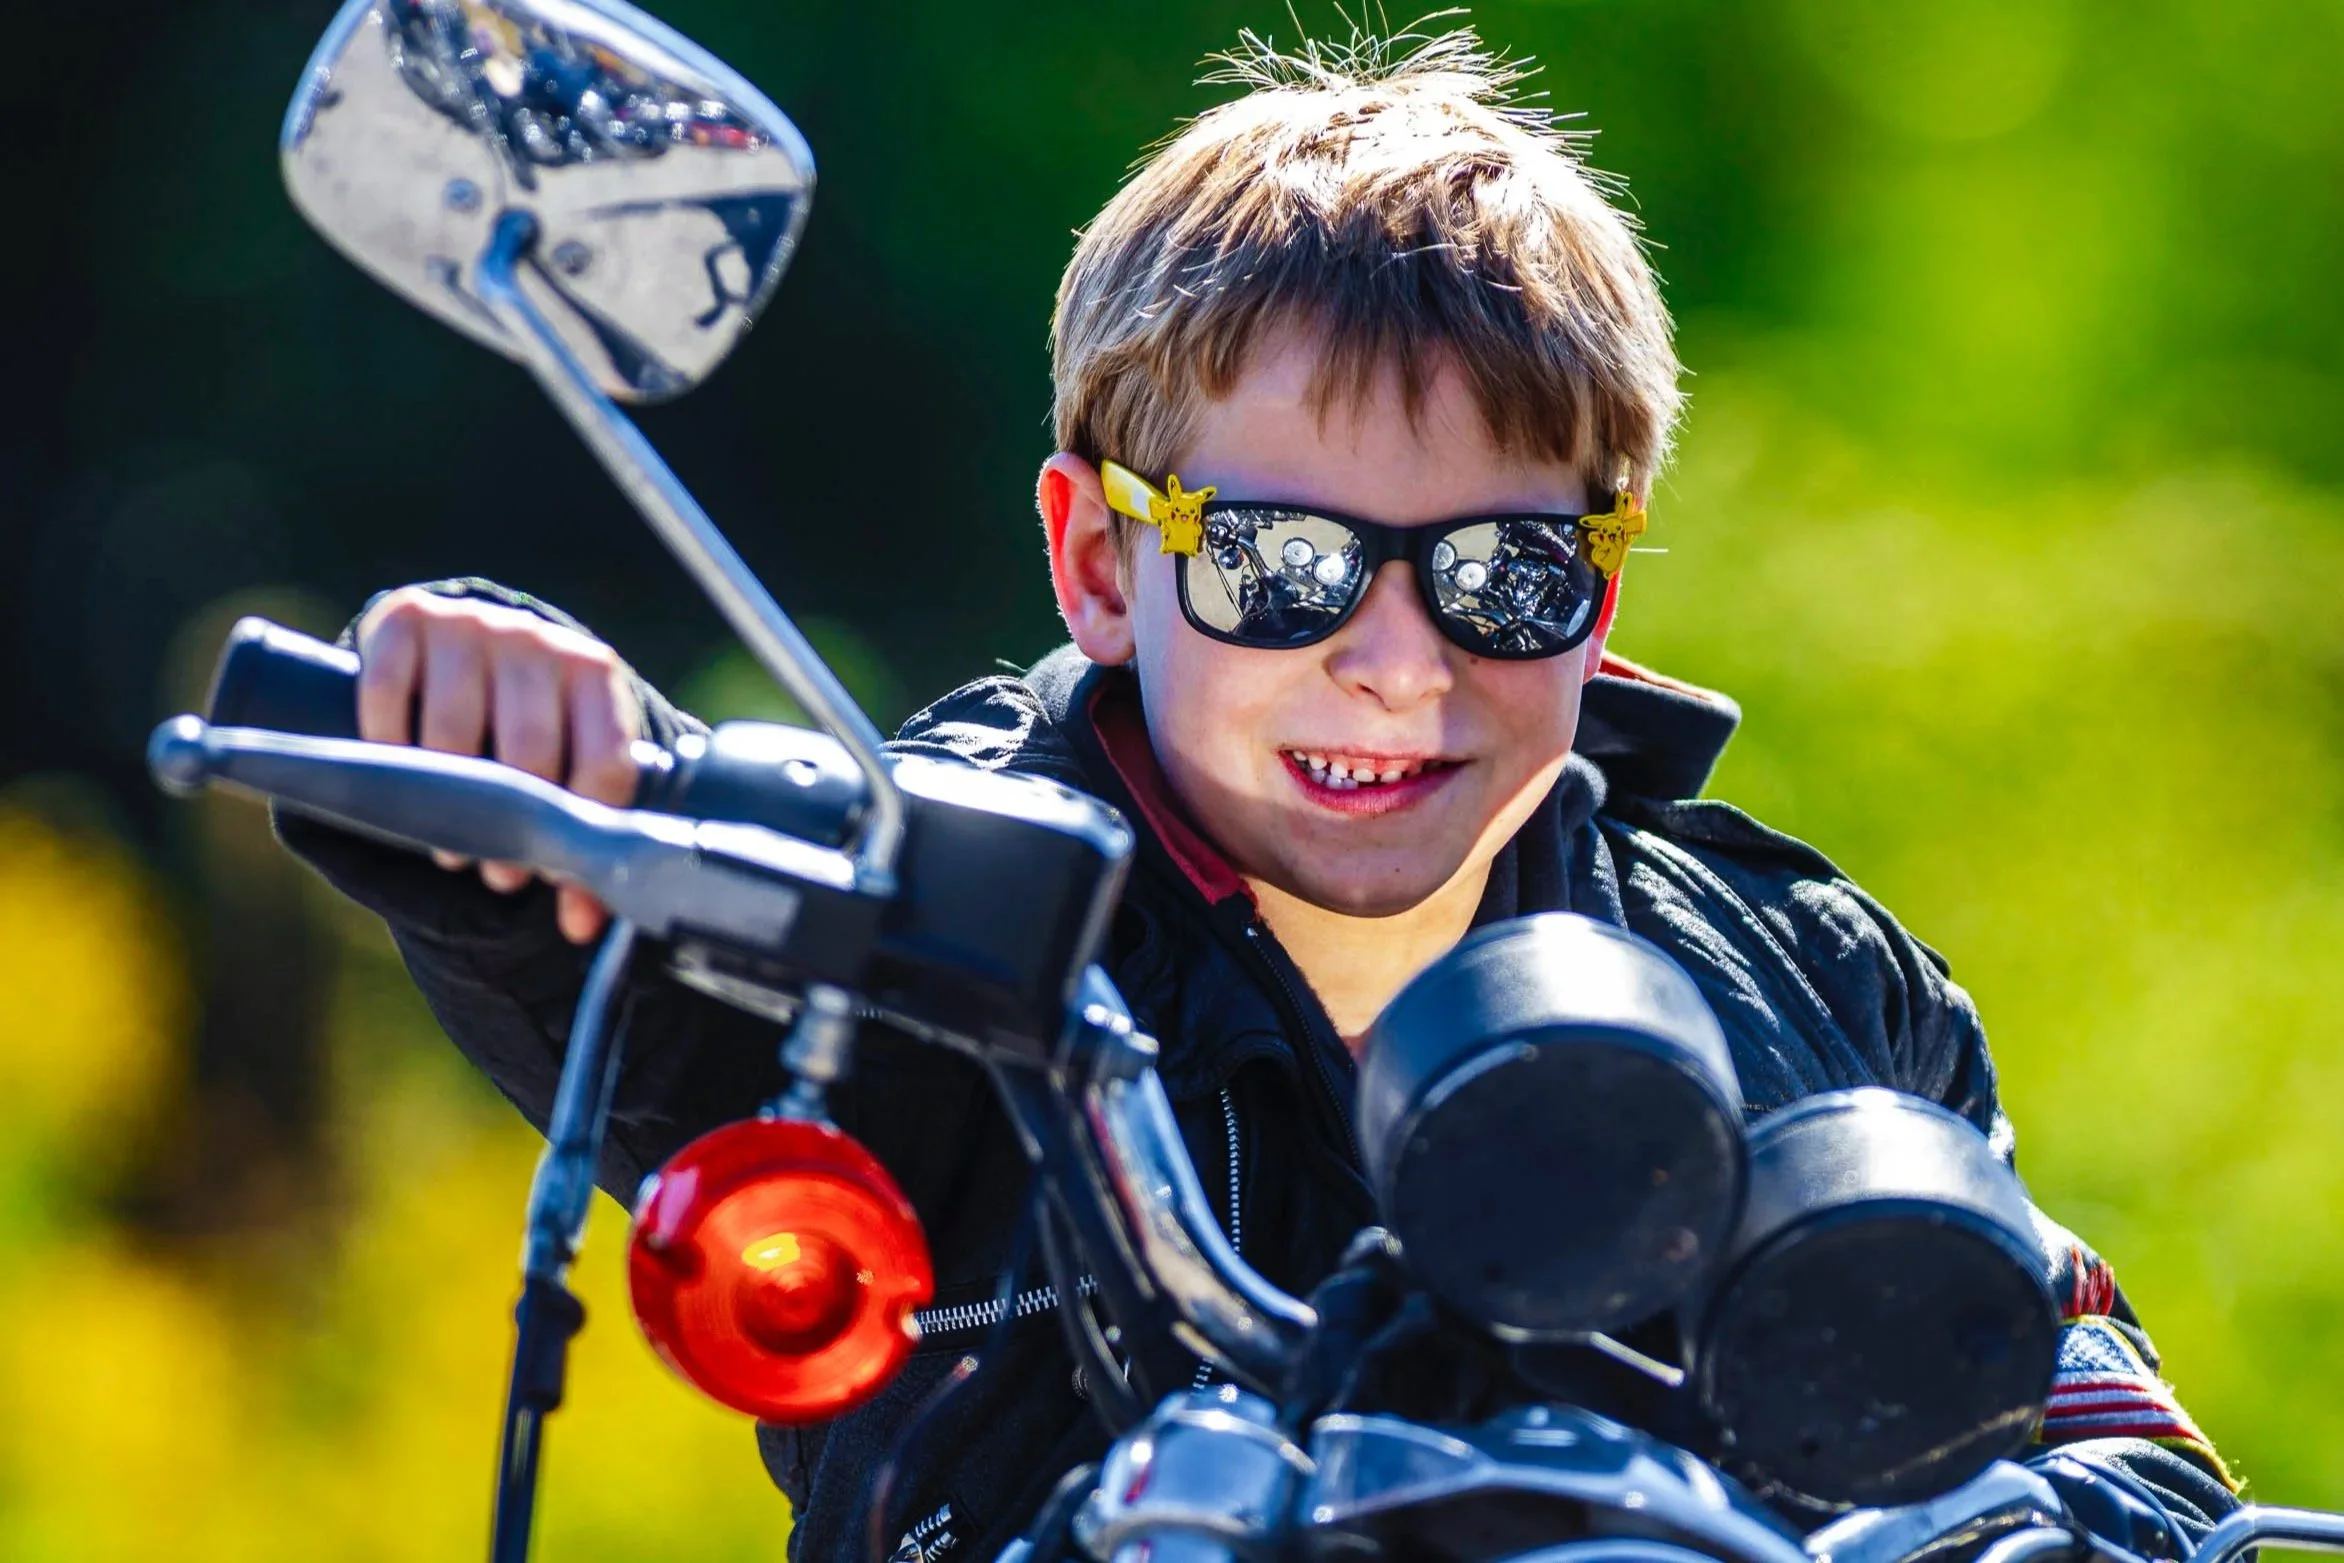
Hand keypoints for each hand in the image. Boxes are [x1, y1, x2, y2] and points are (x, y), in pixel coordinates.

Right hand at [354, 588, 643, 942]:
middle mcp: (539, 641)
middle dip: (513, 826)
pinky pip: (389, 693)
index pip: (605, 760)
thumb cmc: (521, 727)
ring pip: (456, 726)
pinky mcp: (406, 619)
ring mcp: (473, 624)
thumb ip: (574, 839)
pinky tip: (399, 781)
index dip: (578, 827)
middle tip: (500, 877)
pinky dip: (388, 746)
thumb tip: (579, 927)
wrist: (463, 646)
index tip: (550, 877)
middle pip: (531, 748)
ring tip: (453, 850)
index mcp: (596, 675)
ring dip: (447, 800)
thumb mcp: (561, 770)